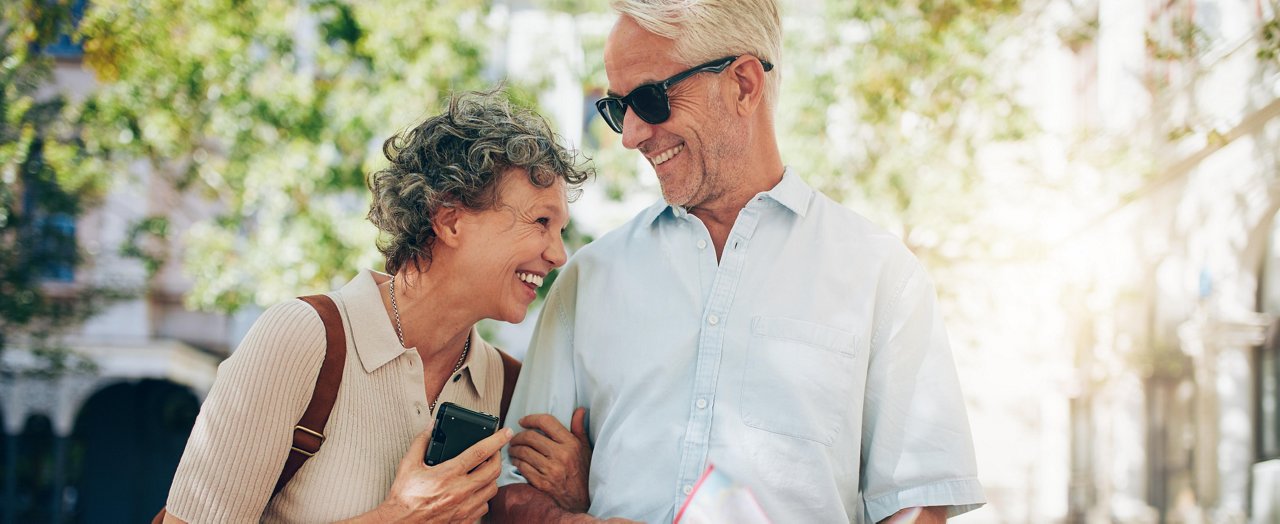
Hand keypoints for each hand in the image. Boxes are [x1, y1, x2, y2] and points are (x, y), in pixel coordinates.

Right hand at [374, 425, 512, 522]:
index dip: (496, 440)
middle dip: (498, 457)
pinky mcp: (465, 519)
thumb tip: (431, 427)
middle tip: (494, 451)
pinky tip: (476, 490)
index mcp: (448, 474)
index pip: (480, 452)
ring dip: (492, 477)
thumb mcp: (408, 465)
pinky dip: (484, 496)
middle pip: (494, 470)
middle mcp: (460, 491)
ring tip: (485, 470)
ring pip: (493, 489)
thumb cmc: (404, 498)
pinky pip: (484, 506)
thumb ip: (421, 442)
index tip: (506, 432)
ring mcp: (465, 507)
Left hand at [508, 407, 591, 512]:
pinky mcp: (542, 483)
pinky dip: (516, 462)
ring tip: (513, 448)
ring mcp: (550, 470)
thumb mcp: (585, 448)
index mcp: (571, 443)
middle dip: (518, 435)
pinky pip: (523, 467)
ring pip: (524, 452)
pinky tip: (516, 460)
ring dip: (514, 449)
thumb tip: (579, 410)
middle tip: (514, 437)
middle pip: (531, 437)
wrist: (582, 500)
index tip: (523, 421)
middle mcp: (561, 455)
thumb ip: (579, 428)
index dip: (531, 418)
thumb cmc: (583, 472)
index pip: (546, 422)